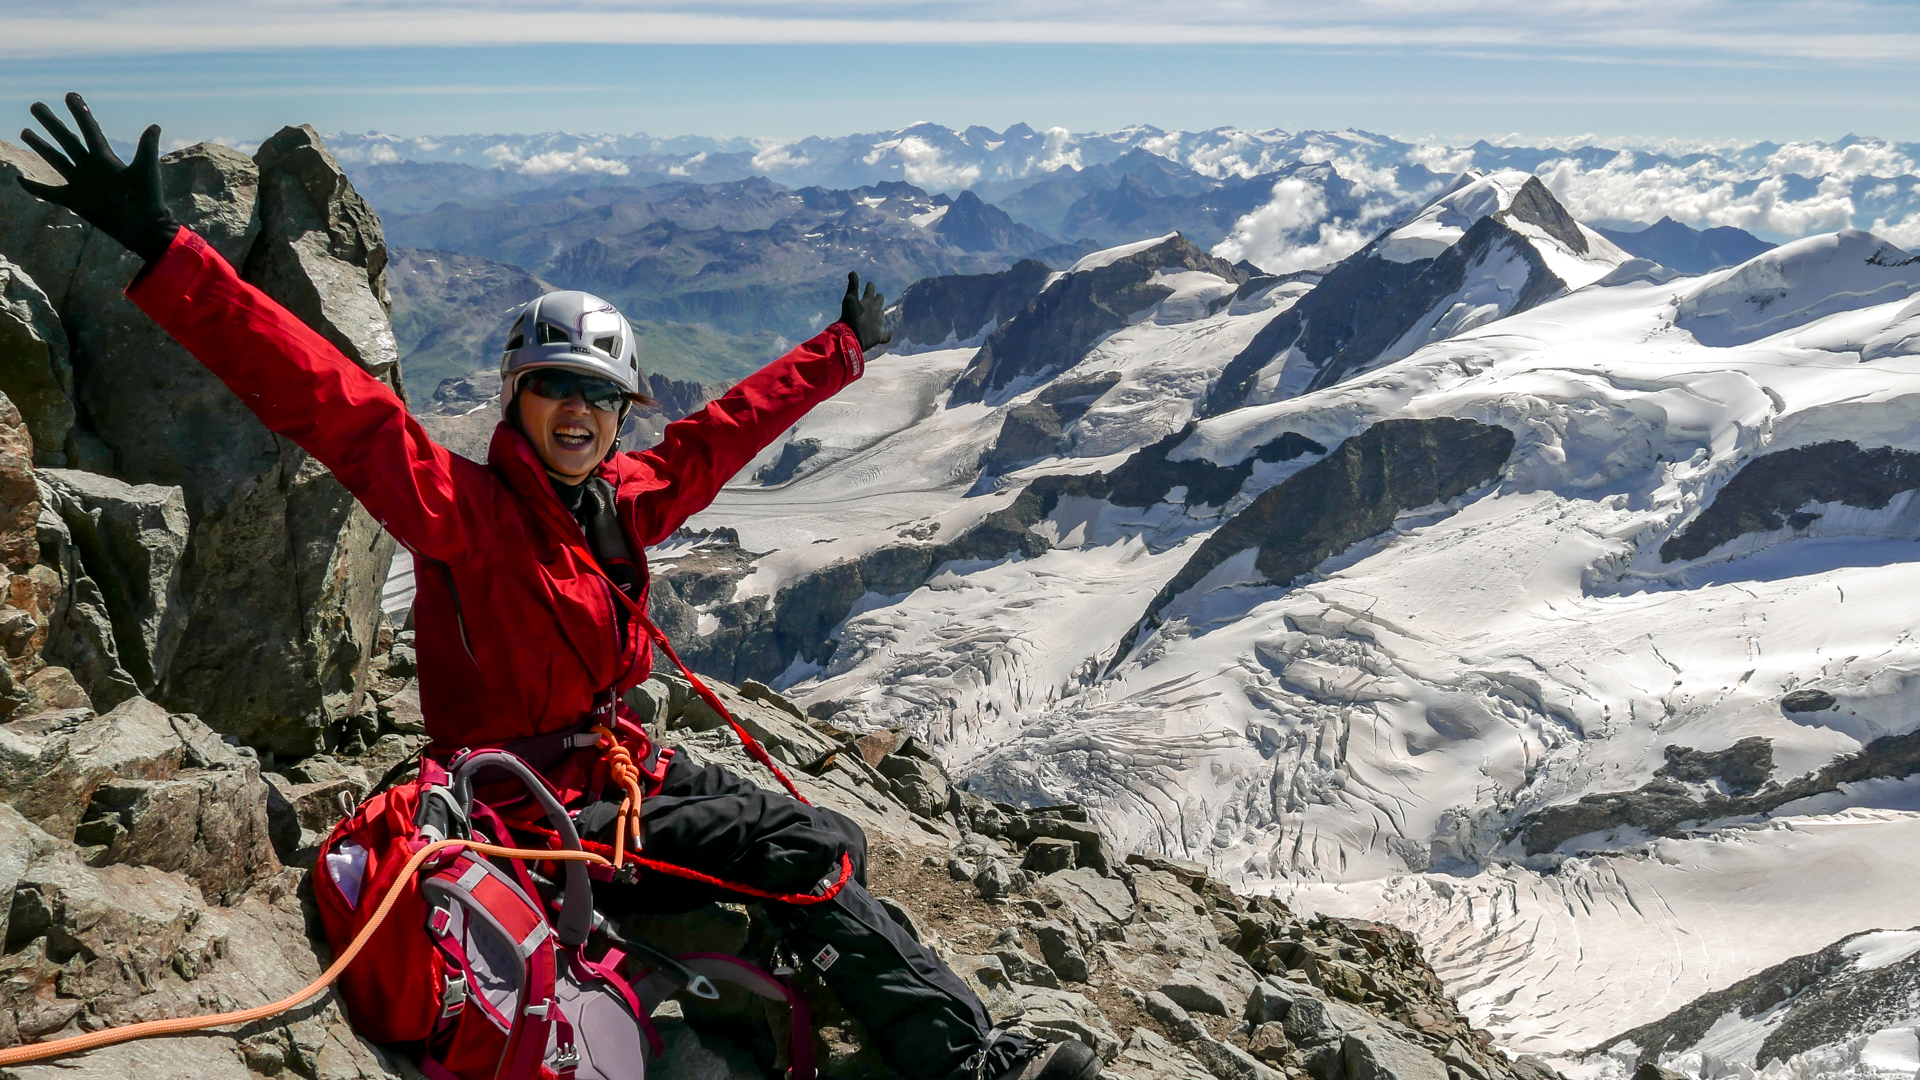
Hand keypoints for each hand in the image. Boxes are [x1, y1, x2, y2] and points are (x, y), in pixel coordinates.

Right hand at [18, 93, 178, 263]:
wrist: (143, 228)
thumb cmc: (148, 200)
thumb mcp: (146, 171)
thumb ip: (147, 149)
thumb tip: (155, 126)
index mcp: (106, 158)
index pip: (90, 130)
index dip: (81, 112)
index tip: (70, 94)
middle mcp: (91, 167)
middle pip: (66, 139)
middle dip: (51, 123)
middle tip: (36, 105)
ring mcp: (81, 183)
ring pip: (56, 159)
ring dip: (40, 146)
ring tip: (24, 131)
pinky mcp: (75, 201)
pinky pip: (49, 193)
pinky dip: (34, 188)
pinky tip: (19, 180)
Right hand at [839, 271, 890, 351]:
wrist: (853, 337)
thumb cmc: (850, 317)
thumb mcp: (849, 299)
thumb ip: (852, 286)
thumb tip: (853, 272)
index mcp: (869, 302)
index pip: (871, 291)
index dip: (870, 287)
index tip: (870, 284)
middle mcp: (876, 312)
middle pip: (880, 302)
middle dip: (879, 298)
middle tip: (879, 296)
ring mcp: (878, 324)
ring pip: (881, 316)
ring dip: (880, 312)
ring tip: (879, 311)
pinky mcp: (878, 337)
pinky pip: (885, 336)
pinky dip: (888, 335)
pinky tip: (890, 333)